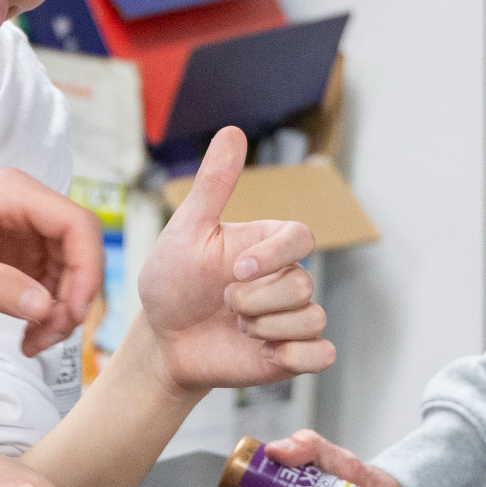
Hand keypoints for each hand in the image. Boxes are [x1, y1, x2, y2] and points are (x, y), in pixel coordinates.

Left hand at [0, 170, 102, 355]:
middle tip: (51, 335)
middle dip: (73, 297)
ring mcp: (15, 235)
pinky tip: (27, 337)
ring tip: (34, 343)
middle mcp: (20, 210)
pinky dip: (42, 314)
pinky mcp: (5, 260)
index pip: (77, 226)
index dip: (86, 270)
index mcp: (10, 194)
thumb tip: (44, 307)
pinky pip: (43, 287)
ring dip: (59, 311)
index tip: (69, 312)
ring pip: (64, 273)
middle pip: (78, 251)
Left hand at [138, 127, 333, 391]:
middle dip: (256, 301)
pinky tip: (262, 353)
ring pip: (311, 319)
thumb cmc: (172, 282)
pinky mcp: (295, 354)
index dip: (275, 256)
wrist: (164, 342)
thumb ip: (214, 184)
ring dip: (266, 329)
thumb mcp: (187, 231)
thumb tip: (233, 131)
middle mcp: (286, 277)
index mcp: (268, 245)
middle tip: (223, 305)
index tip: (236, 271)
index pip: (302, 237)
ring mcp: (292, 317)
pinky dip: (293, 356)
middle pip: (303, 284)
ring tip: (236, 328)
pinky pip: (321, 354)